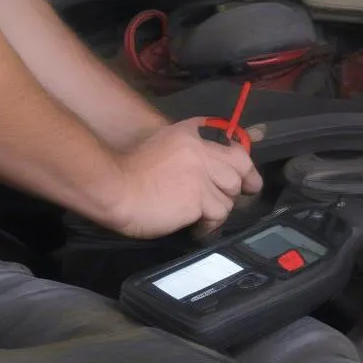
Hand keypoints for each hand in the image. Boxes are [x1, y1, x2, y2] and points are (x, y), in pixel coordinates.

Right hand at [107, 118, 262, 239]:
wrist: (115, 188)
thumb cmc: (129, 171)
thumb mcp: (158, 145)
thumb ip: (184, 149)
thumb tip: (205, 166)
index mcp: (188, 135)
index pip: (229, 143)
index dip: (242, 161)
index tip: (247, 174)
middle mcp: (199, 151)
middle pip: (239, 166)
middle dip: (245, 183)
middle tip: (247, 194)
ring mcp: (200, 175)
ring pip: (230, 194)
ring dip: (220, 207)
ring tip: (204, 216)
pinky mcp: (198, 198)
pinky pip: (218, 214)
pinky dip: (210, 224)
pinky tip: (197, 227)